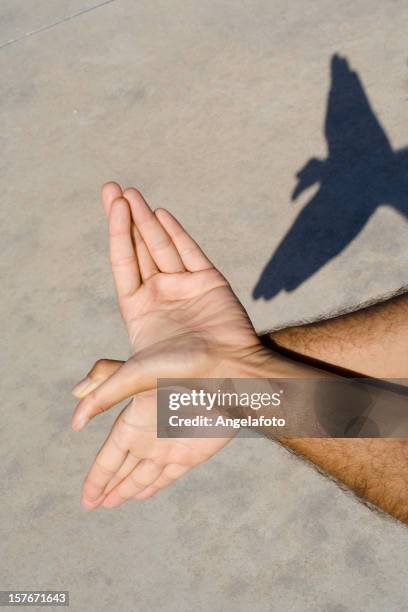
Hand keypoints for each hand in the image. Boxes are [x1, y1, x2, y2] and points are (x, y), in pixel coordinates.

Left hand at [72, 183, 272, 509]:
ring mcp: (185, 286)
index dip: (116, 235)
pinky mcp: (210, 281)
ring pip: (162, 245)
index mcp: (141, 312)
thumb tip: (75, 422)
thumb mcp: (139, 378)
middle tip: (111, 188)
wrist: (231, 375)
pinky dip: (176, 232)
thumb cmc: (187, 378)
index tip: (110, 206)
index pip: (124, 265)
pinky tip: (160, 214)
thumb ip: (107, 389)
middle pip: (139, 248)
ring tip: (130, 192)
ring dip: (146, 219)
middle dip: (124, 218)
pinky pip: (190, 251)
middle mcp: (160, 294)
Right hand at [74, 360, 231, 509]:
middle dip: (110, 487)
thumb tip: (75, 420)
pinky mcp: (193, 453)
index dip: (97, 478)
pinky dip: (155, 486)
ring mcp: (170, 446)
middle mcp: (148, 437)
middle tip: (95, 506)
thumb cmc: (176, 367)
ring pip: (144, 476)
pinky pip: (169, 476)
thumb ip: (102, 390)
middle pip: (124, 470)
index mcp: (132, 422)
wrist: (218, 374)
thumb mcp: (133, 374)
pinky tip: (143, 494)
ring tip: (113, 503)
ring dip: (128, 490)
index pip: (109, 457)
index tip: (86, 498)